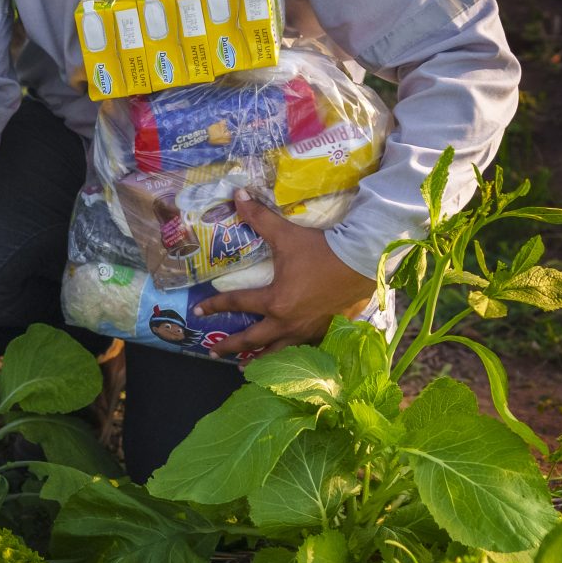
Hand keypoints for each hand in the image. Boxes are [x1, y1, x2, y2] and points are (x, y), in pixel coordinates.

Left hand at [194, 191, 378, 355]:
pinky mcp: (326, 332)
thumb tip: (238, 195)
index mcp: (275, 302)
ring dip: (259, 359)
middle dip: (231, 346)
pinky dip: (290, 355)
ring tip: (245, 367)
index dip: (215, 306)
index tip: (199, 311)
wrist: (362, 262)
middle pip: (253, 339)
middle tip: (214, 352)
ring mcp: (308, 330)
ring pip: (278, 351)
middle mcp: (288, 322)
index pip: (236, 304)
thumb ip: (259, 218)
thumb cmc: (322, 250)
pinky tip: (286, 358)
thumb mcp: (286, 234)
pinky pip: (303, 349)